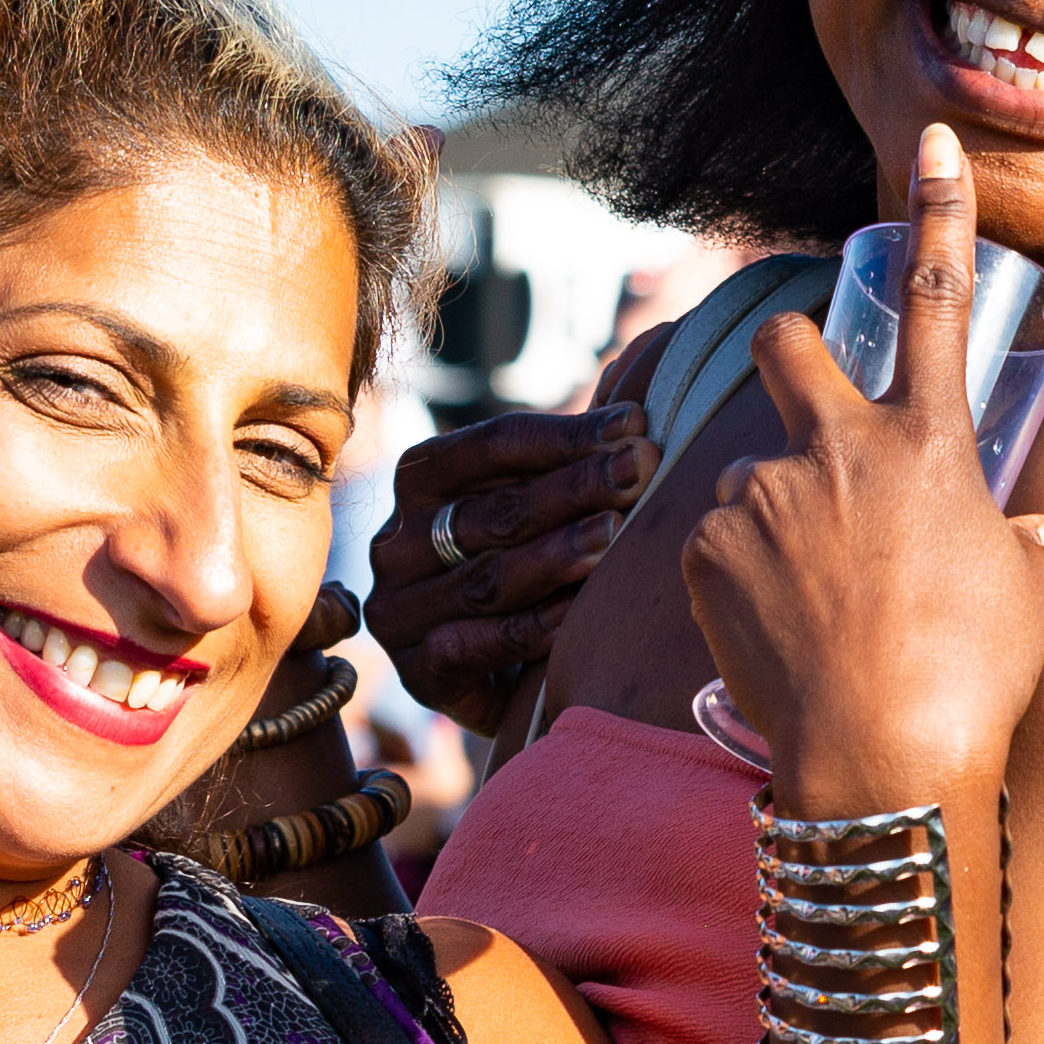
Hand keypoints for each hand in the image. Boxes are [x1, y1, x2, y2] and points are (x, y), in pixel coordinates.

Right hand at [369, 390, 655, 726]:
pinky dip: (530, 629)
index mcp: (423, 481)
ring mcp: (402, 609)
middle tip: (642, 470)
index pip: (494, 445)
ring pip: (487, 577)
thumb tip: (644, 363)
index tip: (636, 425)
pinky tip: (579, 615)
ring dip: (556, 555)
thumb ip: (574, 450)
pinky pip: (475, 645)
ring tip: (615, 536)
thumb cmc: (524, 569)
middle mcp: (399, 541)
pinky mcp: (418, 671)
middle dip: (575, 488)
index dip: (567, 435)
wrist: (494, 681)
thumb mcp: (536, 503)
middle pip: (495, 510)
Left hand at [681, 125, 1043, 813]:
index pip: (937, 297)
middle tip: (806, 408)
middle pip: (784, 345)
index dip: (940, 209)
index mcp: (929, 443)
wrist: (881, 761)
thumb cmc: (976, 679)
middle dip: (787, 353)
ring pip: (755, 475)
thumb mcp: (1032, 598)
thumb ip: (1027, 545)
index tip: (935, 141)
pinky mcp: (704, 554)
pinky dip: (746, 584)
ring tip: (816, 608)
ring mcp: (762, 498)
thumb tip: (1032, 533)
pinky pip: (721, 549)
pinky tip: (781, 639)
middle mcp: (837, 449)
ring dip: (778, 517)